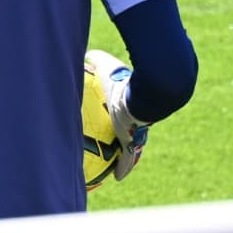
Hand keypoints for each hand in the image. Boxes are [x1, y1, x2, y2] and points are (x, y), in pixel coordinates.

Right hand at [87, 49, 149, 180]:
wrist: (145, 97)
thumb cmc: (124, 81)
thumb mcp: (109, 67)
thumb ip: (98, 60)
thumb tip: (88, 54)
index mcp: (133, 106)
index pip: (128, 113)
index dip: (123, 116)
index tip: (120, 119)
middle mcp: (139, 122)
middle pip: (134, 133)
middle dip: (128, 138)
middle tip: (120, 145)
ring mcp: (138, 136)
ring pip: (132, 150)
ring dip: (127, 159)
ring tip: (118, 167)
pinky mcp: (133, 147)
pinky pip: (127, 161)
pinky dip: (123, 169)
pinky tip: (118, 178)